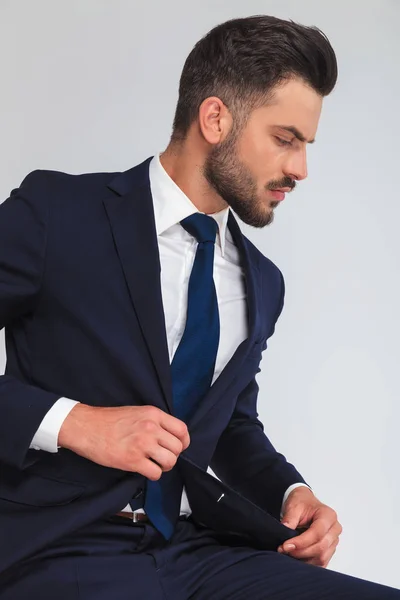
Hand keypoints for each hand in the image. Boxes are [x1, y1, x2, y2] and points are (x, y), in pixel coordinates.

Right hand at [58, 404, 189, 480]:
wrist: (86, 427)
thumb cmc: (108, 420)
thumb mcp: (137, 412)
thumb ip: (154, 422)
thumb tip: (167, 436)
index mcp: (153, 414)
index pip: (182, 429)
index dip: (183, 442)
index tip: (179, 447)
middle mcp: (151, 428)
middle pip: (178, 447)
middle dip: (173, 455)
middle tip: (162, 457)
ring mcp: (142, 444)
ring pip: (170, 461)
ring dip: (164, 466)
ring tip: (154, 464)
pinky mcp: (133, 460)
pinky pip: (155, 473)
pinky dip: (153, 475)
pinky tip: (145, 470)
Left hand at [278, 487, 341, 567]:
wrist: (305, 503)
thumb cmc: (302, 502)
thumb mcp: (294, 506)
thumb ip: (290, 519)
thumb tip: (284, 533)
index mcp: (328, 515)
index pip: (317, 533)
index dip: (301, 542)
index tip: (286, 546)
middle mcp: (334, 529)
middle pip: (321, 547)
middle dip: (301, 552)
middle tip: (284, 550)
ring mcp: (333, 540)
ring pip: (322, 557)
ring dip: (304, 559)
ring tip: (289, 553)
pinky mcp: (330, 549)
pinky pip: (321, 562)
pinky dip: (308, 562)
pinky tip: (297, 558)